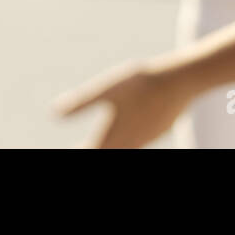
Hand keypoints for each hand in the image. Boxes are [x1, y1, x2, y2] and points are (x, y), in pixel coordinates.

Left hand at [55, 60, 191, 147]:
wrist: (179, 82)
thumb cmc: (140, 83)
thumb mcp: (106, 89)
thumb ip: (81, 103)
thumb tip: (55, 113)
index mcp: (111, 138)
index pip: (89, 152)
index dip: (79, 151)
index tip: (71, 147)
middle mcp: (127, 145)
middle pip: (104, 152)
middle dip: (93, 148)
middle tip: (84, 143)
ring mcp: (143, 141)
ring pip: (121, 149)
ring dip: (107, 146)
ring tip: (97, 141)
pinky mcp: (156, 133)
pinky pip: (136, 144)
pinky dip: (124, 143)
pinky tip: (123, 134)